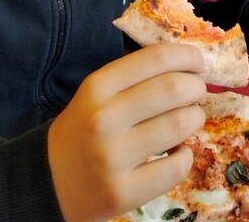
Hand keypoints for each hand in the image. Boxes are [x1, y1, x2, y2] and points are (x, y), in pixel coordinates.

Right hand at [48, 43, 206, 221]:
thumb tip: (191, 63)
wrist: (49, 182)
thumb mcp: (97, 93)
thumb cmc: (83, 128)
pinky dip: (187, 155)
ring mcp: (113, 157)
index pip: (155, 58)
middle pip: (174, 88)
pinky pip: (178, 166)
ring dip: (196, 118)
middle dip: (197, 87)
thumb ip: (136, 76)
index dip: (187, 55)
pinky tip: (177, 151)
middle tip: (197, 92)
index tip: (199, 61)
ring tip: (189, 119)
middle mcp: (104, 118)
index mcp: (98, 86)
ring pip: (180, 125)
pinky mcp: (123, 192)